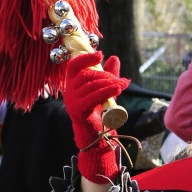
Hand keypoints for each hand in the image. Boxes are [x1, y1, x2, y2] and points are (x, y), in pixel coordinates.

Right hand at [62, 51, 129, 182]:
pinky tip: (117, 89)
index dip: (85, 58)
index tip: (99, 54)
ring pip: (90, 85)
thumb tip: (114, 58)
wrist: (96, 136)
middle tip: (121, 80)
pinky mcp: (78, 110)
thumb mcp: (104, 91)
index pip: (74, 65)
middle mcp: (69, 91)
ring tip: (122, 84)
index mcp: (72, 84)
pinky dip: (106, 91)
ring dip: (109, 83)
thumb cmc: (99, 112)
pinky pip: (92, 97)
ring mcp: (72, 101)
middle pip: (87, 75)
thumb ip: (108, 75)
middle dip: (106, 75)